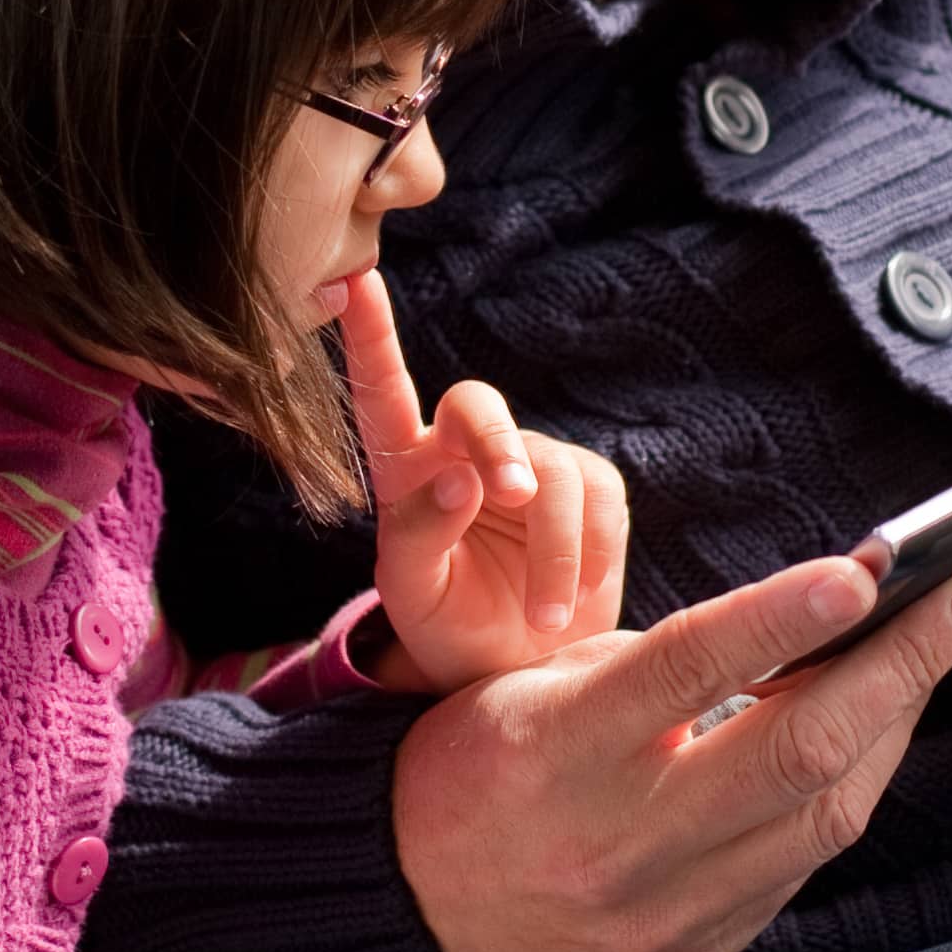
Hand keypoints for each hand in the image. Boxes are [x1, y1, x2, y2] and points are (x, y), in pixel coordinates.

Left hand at [347, 269, 627, 691]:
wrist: (518, 671)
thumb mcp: (416, 596)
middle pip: (479, 407)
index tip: (353, 280)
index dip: (369, 335)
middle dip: (497, 444)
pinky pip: (598, 497)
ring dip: (552, 550)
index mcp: (405, 470)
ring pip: (550, 469)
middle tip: (513, 496)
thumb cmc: (451, 629)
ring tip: (544, 619)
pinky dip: (588, 553)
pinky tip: (572, 598)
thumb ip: (421, 536)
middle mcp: (465, 451)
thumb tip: (462, 478)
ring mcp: (531, 461)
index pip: (381, 393)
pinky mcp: (590, 485)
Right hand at [394, 556, 951, 951]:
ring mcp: (665, 908)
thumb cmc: (476, 766)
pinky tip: (877, 730)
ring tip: (936, 649)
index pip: (687, 668)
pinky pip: (800, 865)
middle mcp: (618, 839)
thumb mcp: (531, 685)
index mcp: (558, 749)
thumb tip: (801, 618)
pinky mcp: (697, 949)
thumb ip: (653, 660)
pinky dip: (848, 789)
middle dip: (899, 666)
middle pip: (793, 753)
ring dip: (895, 724)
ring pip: (821, 816)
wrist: (412, 914)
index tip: (868, 569)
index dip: (784, 616)